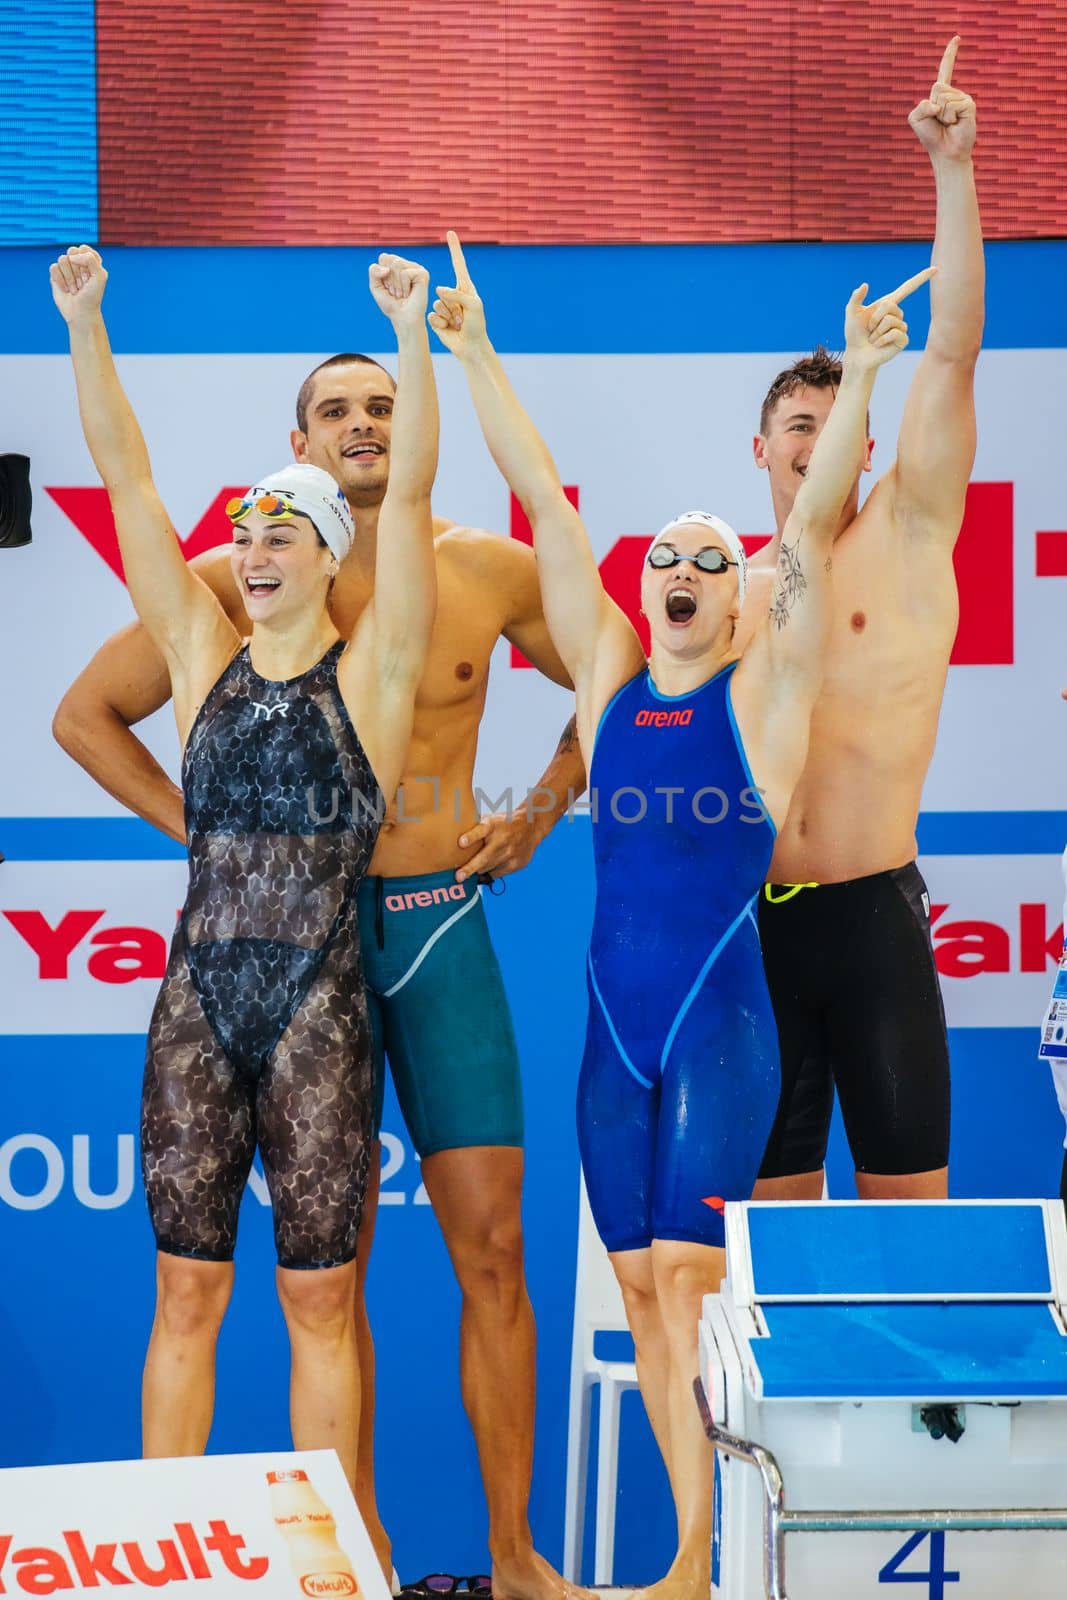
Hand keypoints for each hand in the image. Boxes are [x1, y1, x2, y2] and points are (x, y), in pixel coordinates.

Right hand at [49, 245, 106, 323]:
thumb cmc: (92, 296)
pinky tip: (66, 289)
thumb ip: (90, 259)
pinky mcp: (55, 275)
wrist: (81, 312)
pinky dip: (60, 280)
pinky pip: (53, 267)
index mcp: (90, 261)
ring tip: (75, 287)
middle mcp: (77, 263)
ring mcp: (66, 268)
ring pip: (62, 259)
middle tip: (82, 282)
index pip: (84, 248)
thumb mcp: (101, 275)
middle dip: (77, 268)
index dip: (86, 260)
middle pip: (72, 251)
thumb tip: (71, 256)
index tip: (90, 274)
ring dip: (70, 276)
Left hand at [368, 253, 429, 326]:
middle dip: (388, 278)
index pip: (384, 257)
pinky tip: (409, 294)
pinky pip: (405, 273)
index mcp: (397, 265)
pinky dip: (404, 287)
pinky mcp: (423, 274)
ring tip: (402, 294)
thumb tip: (387, 268)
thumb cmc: (391, 304)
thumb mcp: (375, 286)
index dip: (381, 274)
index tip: (388, 287)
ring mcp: (416, 268)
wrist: (403, 318)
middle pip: (389, 259)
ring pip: (397, 264)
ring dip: (396, 284)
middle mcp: (408, 264)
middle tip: (395, 291)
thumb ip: (373, 271)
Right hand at [428, 231, 488, 357]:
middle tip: (463, 318)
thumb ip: (456, 293)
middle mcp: (453, 294)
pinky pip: (432, 315)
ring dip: (448, 315)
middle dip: (454, 306)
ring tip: (457, 323)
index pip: (458, 264)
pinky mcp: (436, 318)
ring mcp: (444, 306)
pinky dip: (440, 323)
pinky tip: (449, 328)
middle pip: (444, 291)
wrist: (470, 346)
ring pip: (437, 304)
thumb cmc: (476, 325)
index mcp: (464, 287)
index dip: (454, 248)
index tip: (450, 233)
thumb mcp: (473, 305)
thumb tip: (438, 289)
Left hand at [455, 810, 546, 882]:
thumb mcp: (491, 819)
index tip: (461, 842)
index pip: (481, 830)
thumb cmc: (503, 823)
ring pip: (488, 868)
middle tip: (458, 877)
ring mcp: (510, 853)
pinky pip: (497, 873)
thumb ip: (474, 826)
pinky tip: (482, 871)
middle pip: (484, 857)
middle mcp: (502, 840)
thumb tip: (449, 831)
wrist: (531, 827)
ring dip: (476, 871)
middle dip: (470, 868)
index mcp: (493, 825)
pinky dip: (488, 872)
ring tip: (463, 875)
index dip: (471, 837)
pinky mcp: (515, 864)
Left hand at [843, 267, 935, 371]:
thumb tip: (865, 284)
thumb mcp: (851, 313)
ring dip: (876, 331)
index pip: (908, 288)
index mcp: (888, 304)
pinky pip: (894, 333)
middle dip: (874, 317)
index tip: (936, 269)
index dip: (921, 278)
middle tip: (869, 329)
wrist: (856, 355)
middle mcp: (897, 314)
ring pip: (890, 320)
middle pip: (889, 305)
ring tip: (873, 338)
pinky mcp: (903, 340)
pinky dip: (881, 339)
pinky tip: (878, 344)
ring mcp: (902, 327)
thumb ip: (856, 298)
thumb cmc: (854, 334)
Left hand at [909, 37, 976, 160]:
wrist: (945, 152)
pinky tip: (955, 124)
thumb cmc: (930, 136)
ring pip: (944, 98)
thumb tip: (937, 103)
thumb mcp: (915, 119)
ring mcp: (963, 98)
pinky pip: (953, 105)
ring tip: (947, 124)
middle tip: (939, 121)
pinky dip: (949, 117)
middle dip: (932, 107)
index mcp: (940, 93)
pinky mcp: (970, 105)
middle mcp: (953, 93)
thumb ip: (920, 106)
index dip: (950, 54)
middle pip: (937, 88)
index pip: (945, 69)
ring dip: (941, 115)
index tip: (958, 38)